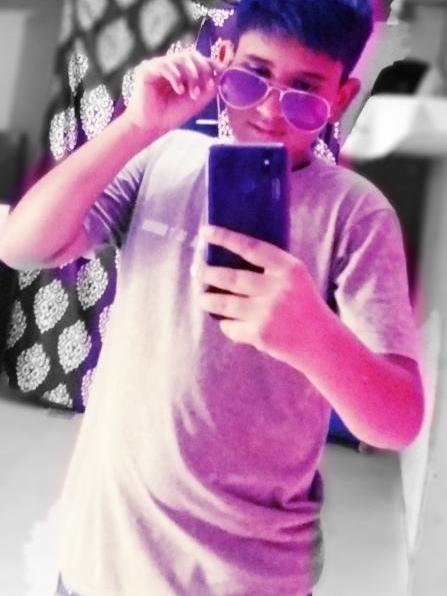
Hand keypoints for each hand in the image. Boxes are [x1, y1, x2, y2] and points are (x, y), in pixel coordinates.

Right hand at [123, 50, 223, 137]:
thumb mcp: (197, 101)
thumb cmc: (172, 115)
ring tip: (192, 94)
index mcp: (182, 71)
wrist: (153, 126)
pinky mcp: (147, 69)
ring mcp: (159, 65)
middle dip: (202, 70)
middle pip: (191, 55)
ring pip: (180, 59)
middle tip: (206, 87)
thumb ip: (209, 88)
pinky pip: (165, 65)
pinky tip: (179, 90)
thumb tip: (222, 72)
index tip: (222, 70)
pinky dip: (176, 76)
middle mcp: (171, 65)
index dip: (211, 63)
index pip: (198, 60)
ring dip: (191, 76)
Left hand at [192, 226, 329, 366]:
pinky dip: (225, 323)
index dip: (224, 238)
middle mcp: (277, 289)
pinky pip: (230, 326)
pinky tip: (226, 321)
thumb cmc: (304, 305)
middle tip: (196, 269)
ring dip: (206, 299)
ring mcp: (267, 313)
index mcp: (289, 269)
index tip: (205, 232)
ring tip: (200, 296)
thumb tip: (228, 255)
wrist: (322, 343)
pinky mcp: (259, 335)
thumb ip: (270, 267)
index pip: (250, 248)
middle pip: (230, 277)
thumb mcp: (296, 279)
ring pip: (223, 303)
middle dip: (206, 273)